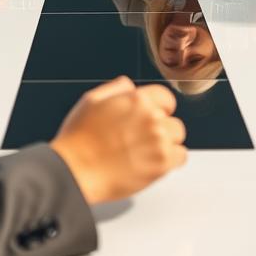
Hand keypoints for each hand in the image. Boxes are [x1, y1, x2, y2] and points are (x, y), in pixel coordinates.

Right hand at [50, 77, 186, 204]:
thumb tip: (129, 85)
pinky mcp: (161, 164)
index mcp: (136, 99)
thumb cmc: (79, 138)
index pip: (166, 98)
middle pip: (172, 120)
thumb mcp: (91, 101)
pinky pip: (180, 157)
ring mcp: (158, 141)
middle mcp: (151, 117)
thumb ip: (115, 89)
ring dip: (166, 144)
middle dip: (161, 128)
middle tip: (142, 140)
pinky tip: (152, 163)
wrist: (74, 170)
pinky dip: (170, 161)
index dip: (158, 108)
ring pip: (178, 138)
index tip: (150, 118)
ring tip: (146, 152)